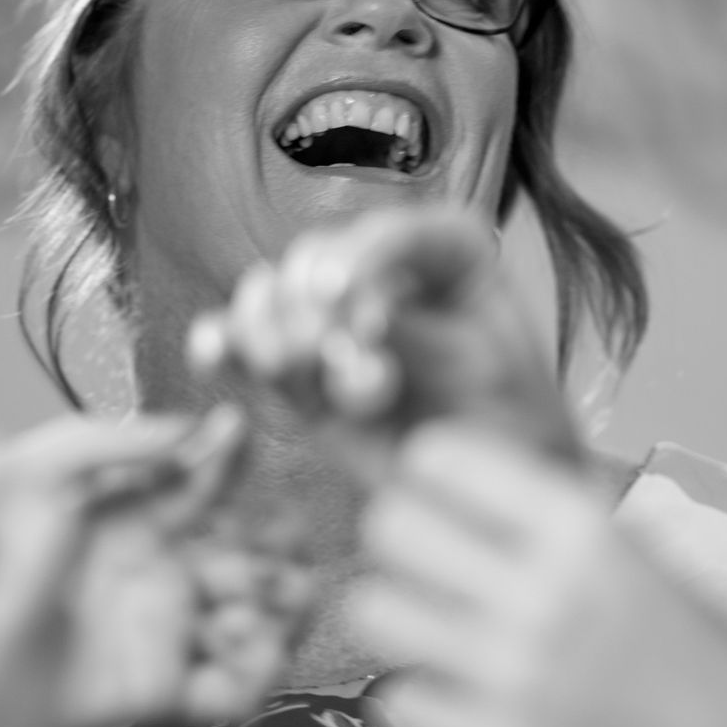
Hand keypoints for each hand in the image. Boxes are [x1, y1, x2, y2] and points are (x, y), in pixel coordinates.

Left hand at [0, 405, 311, 726]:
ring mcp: (161, 634)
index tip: (239, 439)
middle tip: (285, 537)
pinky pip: (227, 692)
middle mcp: (158, 575)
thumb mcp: (29, 473)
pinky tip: (246, 643)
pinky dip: (256, 673)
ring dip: (281, 607)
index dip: (231, 465)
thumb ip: (103, 441)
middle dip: (278, 546)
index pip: (206, 488)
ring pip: (254, 623)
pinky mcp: (155, 692)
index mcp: (135, 520)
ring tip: (273, 590)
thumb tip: (189, 431)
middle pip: (248, 558)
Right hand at [189, 206, 581, 475]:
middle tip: (346, 367)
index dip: (367, 263)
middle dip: (318, 311)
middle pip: (317, 260)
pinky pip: (242, 345)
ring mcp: (331, 319)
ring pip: (271, 295)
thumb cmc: (515, 422)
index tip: (367, 321)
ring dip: (273, 332)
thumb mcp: (484, 372)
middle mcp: (382, 273)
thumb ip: (416, 336)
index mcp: (447, 251)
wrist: (496, 495)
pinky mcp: (298, 373)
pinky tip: (212, 352)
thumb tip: (347, 314)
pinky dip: (222, 345)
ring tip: (301, 373)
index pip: (395, 232)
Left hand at [355, 423, 726, 726]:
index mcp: (582, 529)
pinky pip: (398, 697)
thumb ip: (556, 524)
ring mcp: (513, 674)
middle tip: (428, 565)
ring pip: (374, 609)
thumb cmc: (709, 663)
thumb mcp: (642, 560)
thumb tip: (464, 480)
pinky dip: (420, 696)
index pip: (438, 456)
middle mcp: (540, 591)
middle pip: (390, 526)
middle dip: (403, 540)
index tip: (432, 490)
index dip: (425, 472)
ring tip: (435, 631)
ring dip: (400, 615)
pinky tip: (457, 698)